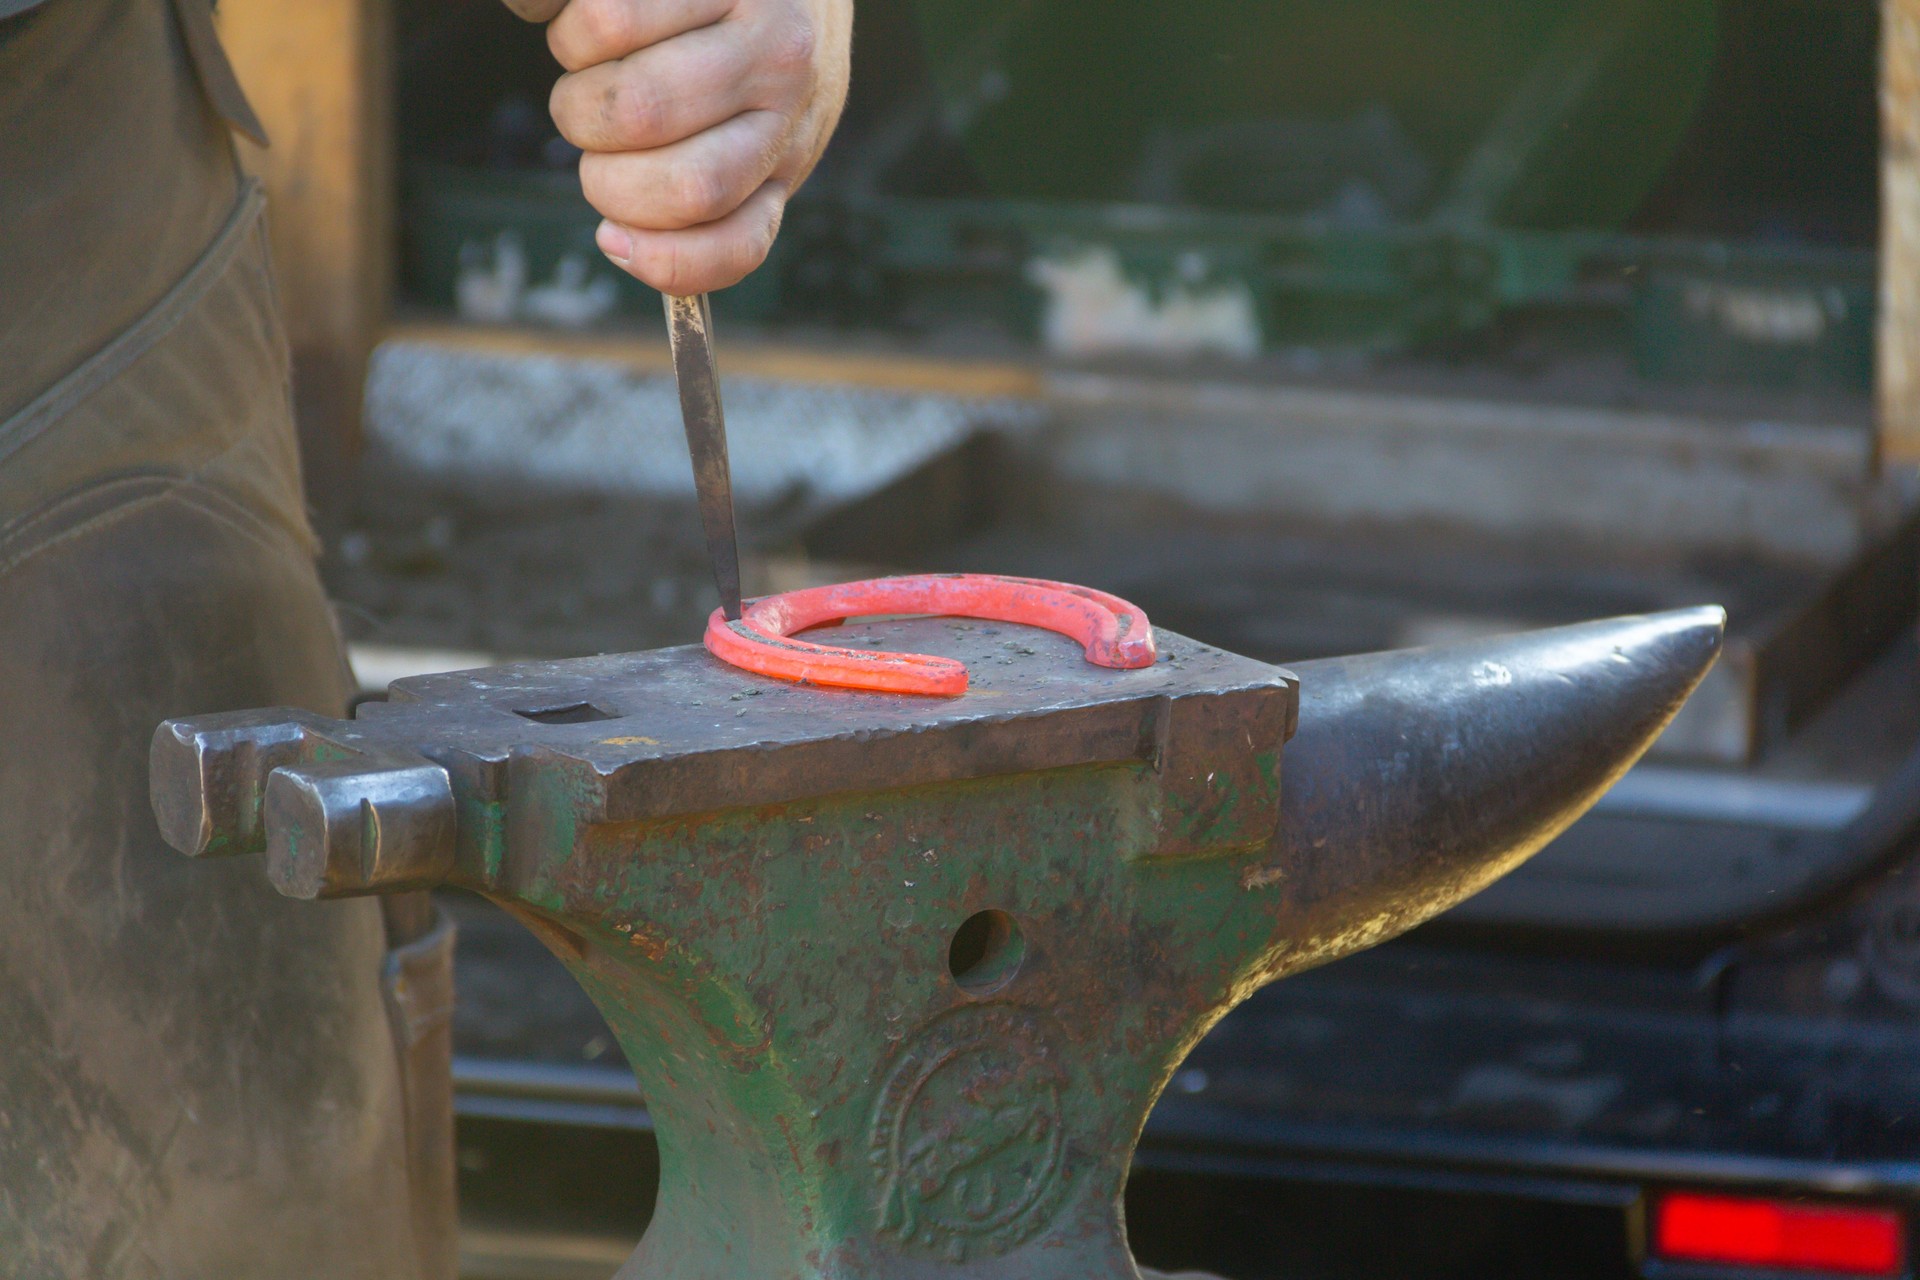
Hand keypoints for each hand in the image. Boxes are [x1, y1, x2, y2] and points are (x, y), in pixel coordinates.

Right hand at [509, 0, 851, 296]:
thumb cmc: (752, 38)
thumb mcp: (759, 124)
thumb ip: (711, 189)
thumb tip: (620, 245)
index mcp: (793, 143)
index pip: (737, 241)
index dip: (663, 262)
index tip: (611, 239)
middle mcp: (789, 85)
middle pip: (678, 184)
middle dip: (603, 177)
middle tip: (598, 134)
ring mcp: (759, 21)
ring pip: (633, 106)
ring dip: (579, 94)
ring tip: (594, 63)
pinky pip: (606, 23)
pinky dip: (571, 29)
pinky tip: (595, 17)